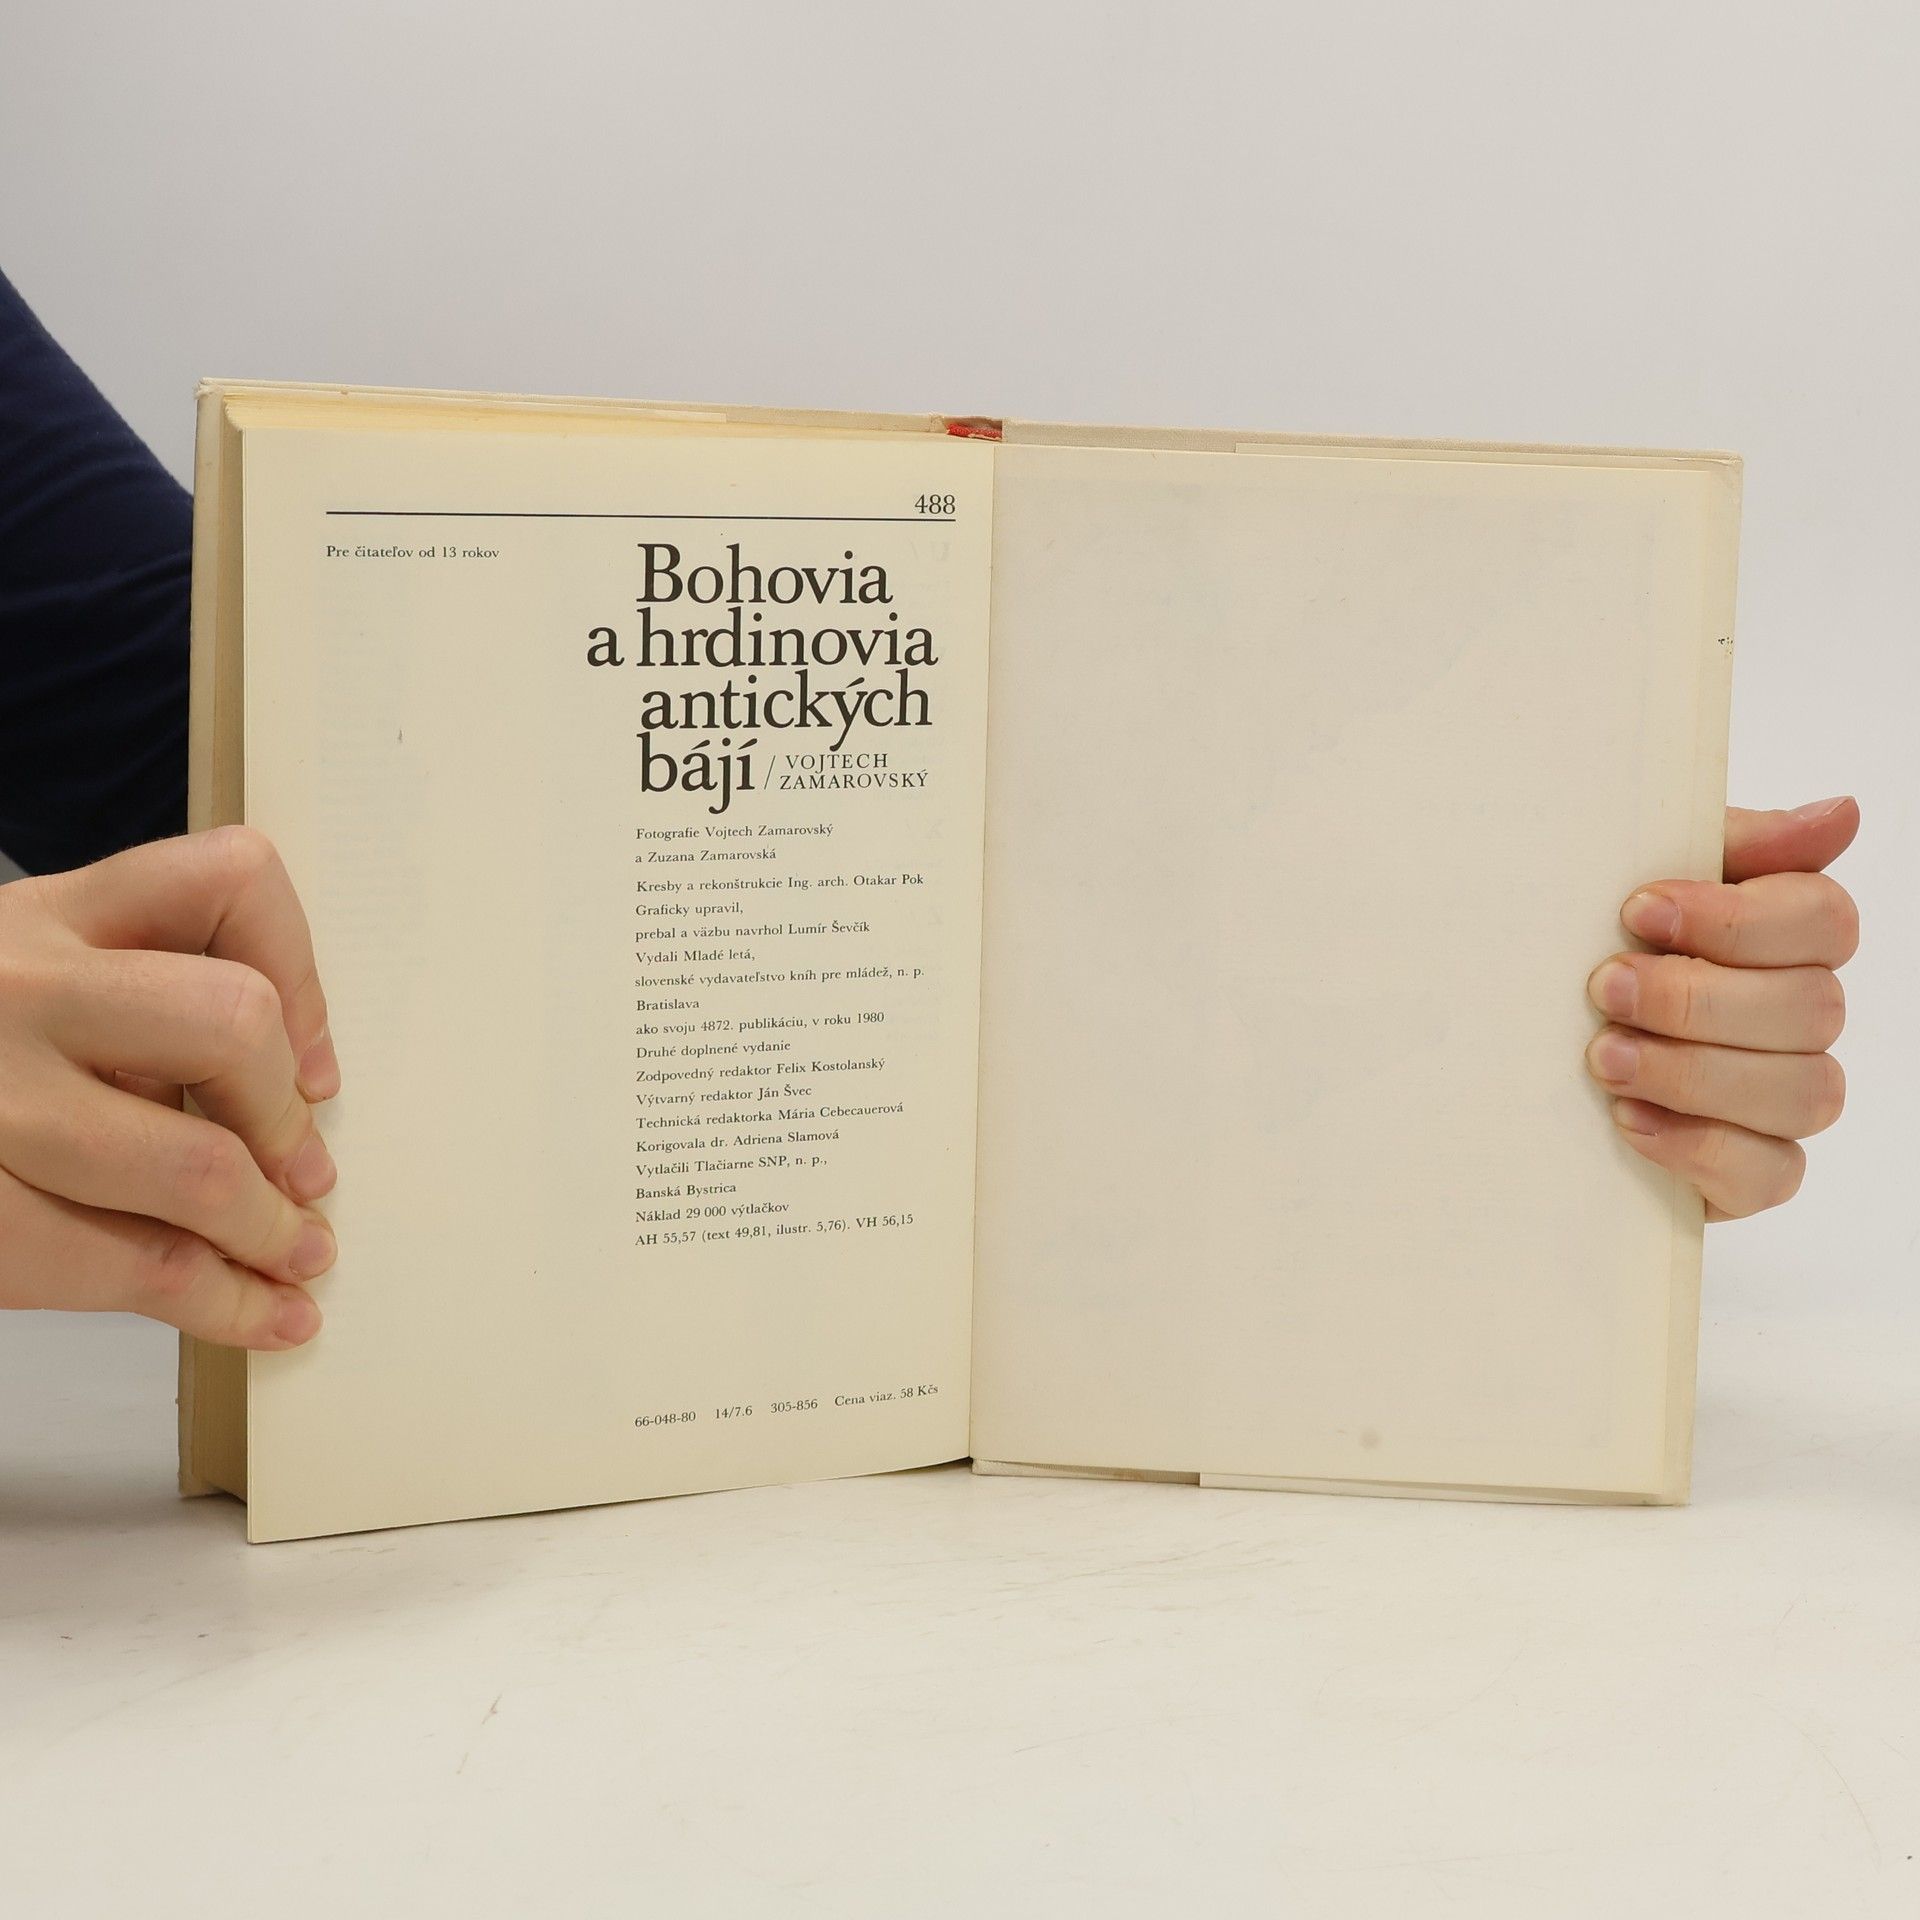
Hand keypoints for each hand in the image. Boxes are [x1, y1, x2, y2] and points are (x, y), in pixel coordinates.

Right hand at [0, 827, 340, 1347]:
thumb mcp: (23, 985)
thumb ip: (129, 1005)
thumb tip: (290, 1099)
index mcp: (46, 917)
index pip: (227, 880)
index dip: (302, 970)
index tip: (309, 1056)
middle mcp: (18, 990)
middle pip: (233, 1021)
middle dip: (285, 1112)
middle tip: (304, 1169)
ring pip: (197, 1166)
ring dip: (273, 1228)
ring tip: (298, 1251)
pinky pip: (140, 1266)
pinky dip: (230, 1302)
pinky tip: (271, 1315)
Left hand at [1585, 797, 1857, 1219]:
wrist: (1511, 1048)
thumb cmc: (1584, 948)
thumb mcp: (1634, 875)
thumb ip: (1735, 844)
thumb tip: (1842, 813)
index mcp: (1783, 937)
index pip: (1822, 920)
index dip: (1738, 919)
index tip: (1637, 908)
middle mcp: (1798, 1017)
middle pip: (1812, 1008)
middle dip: (1698, 998)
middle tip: (1604, 987)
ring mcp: (1782, 1099)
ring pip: (1804, 1091)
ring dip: (1695, 1072)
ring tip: (1603, 1057)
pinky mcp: (1749, 1173)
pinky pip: (1772, 1173)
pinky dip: (1699, 1146)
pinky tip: (1628, 1120)